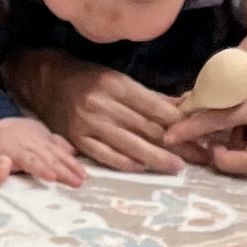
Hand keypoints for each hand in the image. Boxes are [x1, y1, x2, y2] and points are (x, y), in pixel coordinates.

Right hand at [0, 113, 84, 187]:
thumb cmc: (23, 137)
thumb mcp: (42, 138)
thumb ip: (58, 146)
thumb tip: (74, 152)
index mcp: (44, 145)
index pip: (61, 156)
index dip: (73, 166)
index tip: (84, 177)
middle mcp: (33, 148)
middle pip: (50, 160)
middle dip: (63, 171)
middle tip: (76, 183)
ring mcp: (16, 152)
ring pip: (30, 161)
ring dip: (40, 168)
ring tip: (50, 177)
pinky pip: (0, 164)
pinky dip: (1, 170)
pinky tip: (2, 179)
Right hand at [10, 53, 185, 175]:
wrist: (45, 79)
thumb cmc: (87, 78)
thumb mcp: (118, 79)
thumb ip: (150, 97)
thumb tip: (185, 108)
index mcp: (117, 85)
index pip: (156, 109)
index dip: (182, 125)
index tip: (202, 135)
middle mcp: (104, 104)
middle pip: (148, 129)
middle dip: (178, 145)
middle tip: (200, 156)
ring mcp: (88, 123)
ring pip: (129, 145)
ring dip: (156, 158)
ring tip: (178, 167)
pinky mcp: (77, 139)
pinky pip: (105, 155)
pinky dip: (125, 163)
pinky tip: (142, 168)